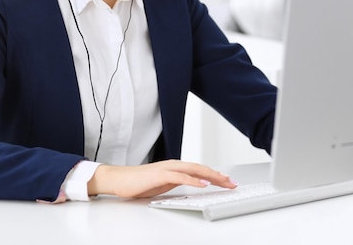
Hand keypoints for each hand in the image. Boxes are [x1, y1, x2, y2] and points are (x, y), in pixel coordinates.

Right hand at [87, 159, 236, 198]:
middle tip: (232, 182)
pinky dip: (194, 180)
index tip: (227, 181)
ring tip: (224, 181)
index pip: (199, 171)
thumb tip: (191, 188)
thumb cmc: (139, 183)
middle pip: (201, 169)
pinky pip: (181, 177)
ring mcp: (168, 168)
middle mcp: (174, 165)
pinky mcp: (161, 174)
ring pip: (194, 170)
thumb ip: (177, 184)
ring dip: (211, 176)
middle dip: (218, 176)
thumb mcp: (163, 185)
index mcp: (175, 168)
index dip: (215, 175)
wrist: (119, 179)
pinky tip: (203, 184)